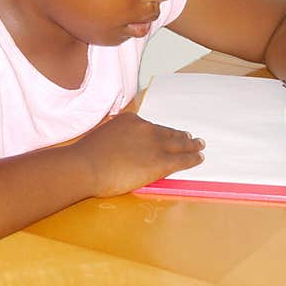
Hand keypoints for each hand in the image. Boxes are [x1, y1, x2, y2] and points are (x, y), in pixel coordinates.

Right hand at [72, 112, 204, 197]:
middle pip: (168, 132)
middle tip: (191, 137)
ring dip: (191, 145)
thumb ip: (115, 137)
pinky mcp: (160, 162)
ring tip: (199, 146)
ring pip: (179, 143)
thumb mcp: (102, 137)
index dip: (161, 131)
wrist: (86, 166)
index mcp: (130, 120)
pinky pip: (182, 159)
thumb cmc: (87, 156)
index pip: (150, 127)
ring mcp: (154, 144)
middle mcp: (145, 128)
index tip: (167, 133)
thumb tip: (118, 145)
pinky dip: (192, 158)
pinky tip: (199, 158)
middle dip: (180, 135)